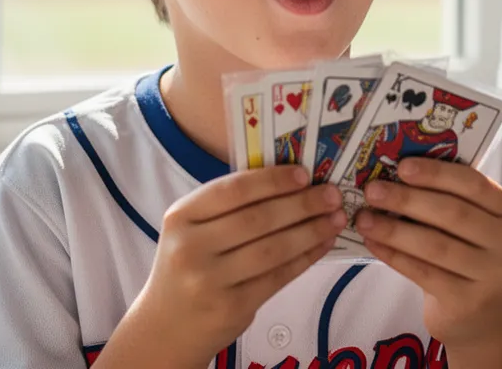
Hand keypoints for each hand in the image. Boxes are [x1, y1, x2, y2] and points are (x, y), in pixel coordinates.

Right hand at [137, 166, 345, 365]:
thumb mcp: (193, 229)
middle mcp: (191, 247)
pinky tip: (322, 244)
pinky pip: (278, 276)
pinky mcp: (232, 307)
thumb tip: (291, 181)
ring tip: (335, 218)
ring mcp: (210, 281)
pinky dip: (305, 258)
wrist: (166, 326)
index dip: (273, 181)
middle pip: (258, 219)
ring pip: (273, 249)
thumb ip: (229, 207)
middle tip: (332, 195)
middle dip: (302, 204)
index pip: (233, 190)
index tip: (305, 174)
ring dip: (311, 231)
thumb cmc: (188, 265)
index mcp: (181, 216)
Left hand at [356, 158, 501, 353]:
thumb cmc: (467, 257)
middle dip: (407, 199)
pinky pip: (424, 272)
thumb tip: (393, 173)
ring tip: (363, 218)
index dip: (436, 173)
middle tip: (372, 190)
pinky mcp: (468, 301)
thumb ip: (446, 199)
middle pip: (452, 213)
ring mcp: (491, 274)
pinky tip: (372, 243)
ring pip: (435, 245)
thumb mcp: (470, 226)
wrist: (483, 317)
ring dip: (394, 229)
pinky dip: (394, 256)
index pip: (473, 184)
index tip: (402, 166)